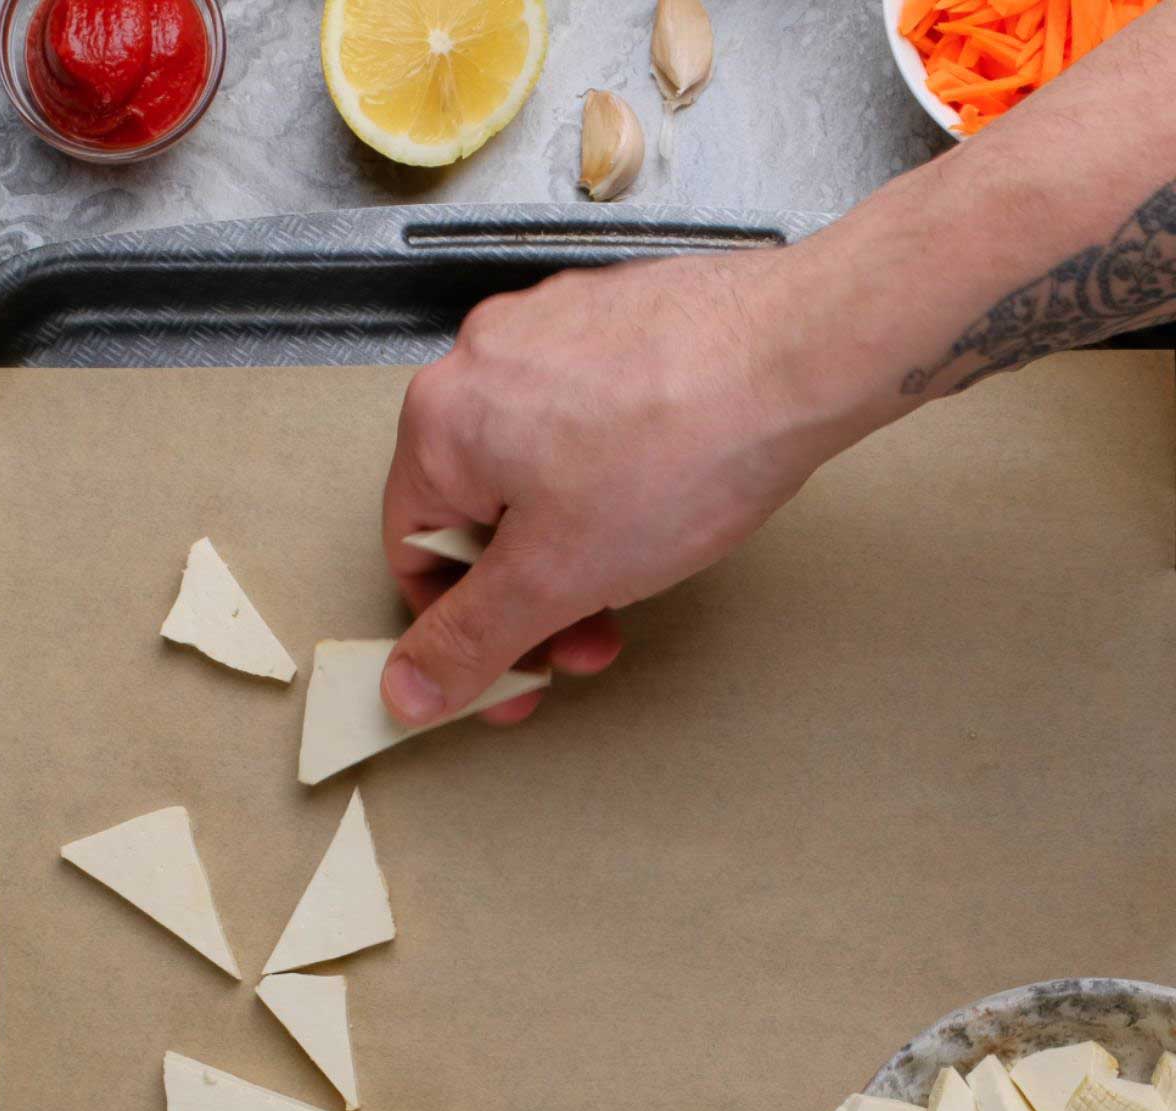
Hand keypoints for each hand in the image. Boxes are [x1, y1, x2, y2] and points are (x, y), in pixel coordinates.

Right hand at [379, 246, 877, 726]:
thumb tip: (409, 687)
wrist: (801, 358)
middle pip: (479, 511)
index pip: (414, 549)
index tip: (511, 673)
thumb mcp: (555, 579)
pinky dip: (613, 483)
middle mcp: (487, 358)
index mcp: (442, 418)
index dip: (459, 631)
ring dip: (575, 544)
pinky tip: (665, 502)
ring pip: (537, 471)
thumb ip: (471, 640)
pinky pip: (590, 425)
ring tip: (637, 573)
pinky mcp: (620, 323)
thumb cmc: (682, 448)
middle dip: (533, 594)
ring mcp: (556, 331)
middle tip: (586, 640)